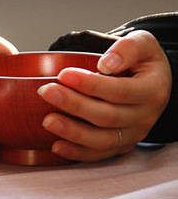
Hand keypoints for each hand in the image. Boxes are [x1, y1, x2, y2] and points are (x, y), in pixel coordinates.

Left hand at [38, 30, 170, 161]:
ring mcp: (132, 135)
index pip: (120, 90)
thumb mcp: (142, 43)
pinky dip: (77, 153)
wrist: (149, 81)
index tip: (63, 74)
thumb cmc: (139, 60)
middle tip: (45, 91)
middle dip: (74, 105)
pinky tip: (56, 146)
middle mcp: (144, 117)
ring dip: (72, 132)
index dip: (90, 84)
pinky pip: (98, 155)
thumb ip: (127, 48)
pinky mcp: (119, 146)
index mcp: (152, 90)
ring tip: (47, 120)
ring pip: (102, 140)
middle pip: (107, 116)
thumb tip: (106, 64)